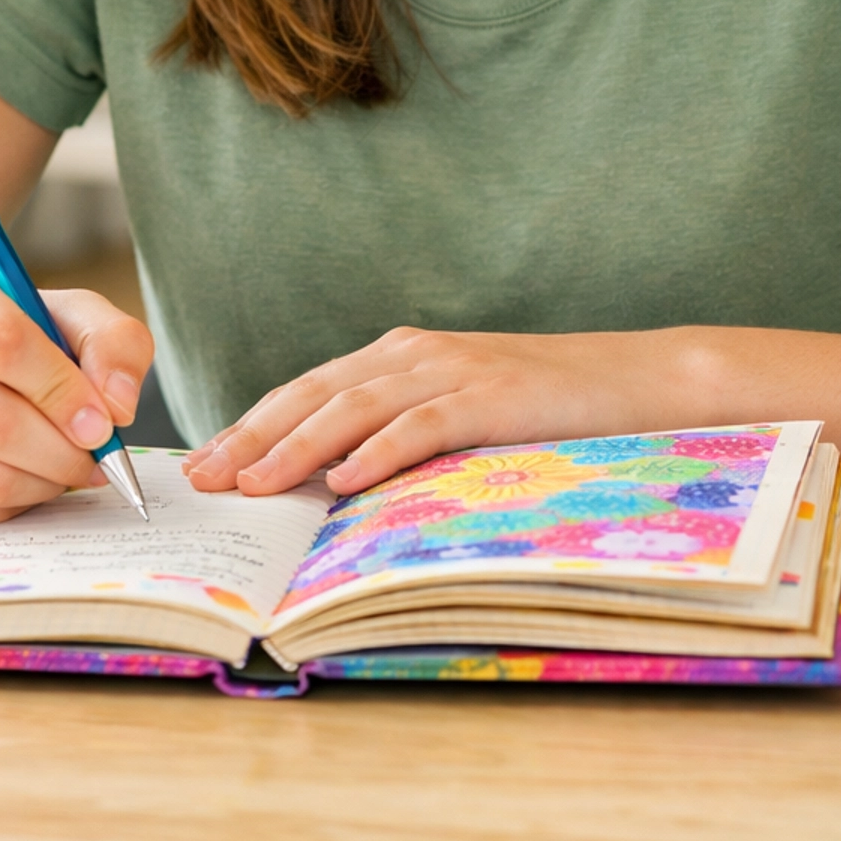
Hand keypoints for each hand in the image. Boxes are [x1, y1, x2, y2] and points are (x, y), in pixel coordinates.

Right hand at [0, 262, 154, 520]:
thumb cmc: (8, 337)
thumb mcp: (66, 315)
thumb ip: (112, 342)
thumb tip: (118, 405)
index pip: (3, 343)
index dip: (62, 390)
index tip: (103, 421)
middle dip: (62, 451)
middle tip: (98, 457)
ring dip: (44, 482)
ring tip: (68, 467)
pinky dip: (12, 504)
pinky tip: (27, 478)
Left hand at [182, 324, 687, 497]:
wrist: (641, 379)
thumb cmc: (547, 408)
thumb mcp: (460, 417)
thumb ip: (400, 435)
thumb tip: (329, 487)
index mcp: (401, 356)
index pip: (305, 390)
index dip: (248, 425)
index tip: (199, 465)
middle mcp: (416, 353)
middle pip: (313, 392)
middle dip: (250, 435)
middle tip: (200, 478)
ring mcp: (455, 369)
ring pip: (356, 405)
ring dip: (298, 445)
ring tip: (253, 483)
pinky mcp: (494, 394)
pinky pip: (424, 423)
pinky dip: (380, 449)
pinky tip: (345, 480)